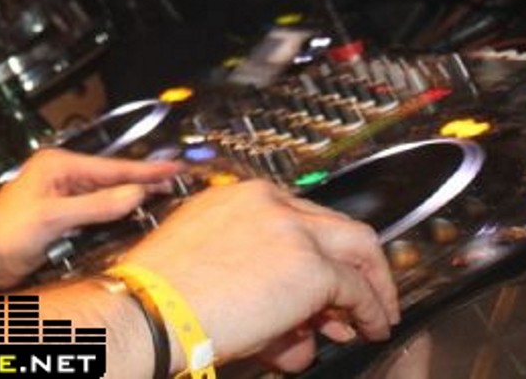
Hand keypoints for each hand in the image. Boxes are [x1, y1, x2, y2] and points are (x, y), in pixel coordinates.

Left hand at [0, 148, 181, 288]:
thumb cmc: (9, 231)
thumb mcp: (55, 217)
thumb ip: (97, 206)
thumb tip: (135, 195)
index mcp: (59, 165)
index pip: (111, 168)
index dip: (144, 170)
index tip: (172, 167)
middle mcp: (62, 175)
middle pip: (111, 178)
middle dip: (141, 180)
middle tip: (174, 180)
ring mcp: (61, 194)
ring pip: (105, 193)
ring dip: (130, 196)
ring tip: (161, 193)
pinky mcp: (60, 214)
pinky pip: (95, 208)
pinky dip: (114, 210)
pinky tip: (131, 212)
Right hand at [120, 178, 397, 372]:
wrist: (151, 311)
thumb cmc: (161, 296)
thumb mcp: (209, 265)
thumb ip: (253, 274)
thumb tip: (290, 313)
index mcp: (237, 196)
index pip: (298, 214)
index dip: (318, 250)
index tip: (326, 278)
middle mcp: (269, 202)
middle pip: (335, 223)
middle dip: (353, 264)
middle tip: (361, 298)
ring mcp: (294, 230)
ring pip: (359, 246)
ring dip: (372, 284)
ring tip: (374, 316)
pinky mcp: (313, 266)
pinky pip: (358, 289)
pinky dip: (372, 309)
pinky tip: (372, 327)